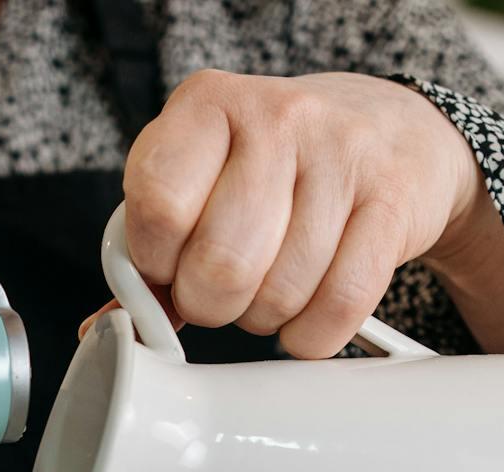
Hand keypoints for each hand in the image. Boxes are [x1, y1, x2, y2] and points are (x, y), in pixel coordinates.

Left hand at [117, 70, 503, 358]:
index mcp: (207, 105)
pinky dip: (312, 335)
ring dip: (265, 317)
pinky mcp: (393, 202)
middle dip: (212, 303)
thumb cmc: (279, 164)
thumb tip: (108, 328)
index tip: (169, 267)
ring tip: (271, 287)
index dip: (155, 261)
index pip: (157, 205)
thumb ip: (155, 244)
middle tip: (222, 291)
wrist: (395, 133)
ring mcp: (342, 155)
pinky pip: (339, 305)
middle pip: (219, 264)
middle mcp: (276, 118)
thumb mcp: (206, 176)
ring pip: (280, 294)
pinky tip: (306, 315)